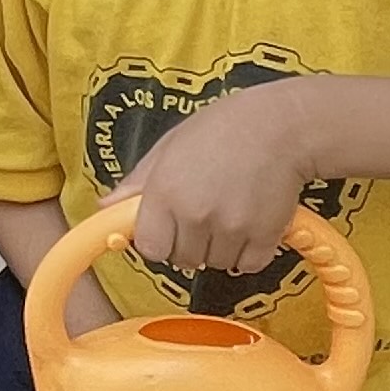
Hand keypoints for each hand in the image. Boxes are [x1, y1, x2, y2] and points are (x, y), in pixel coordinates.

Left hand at [104, 82, 324, 281]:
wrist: (284, 125)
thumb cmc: (225, 127)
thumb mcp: (170, 145)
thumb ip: (138, 182)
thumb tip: (105, 206)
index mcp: (166, 192)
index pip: (149, 248)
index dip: (158, 240)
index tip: (167, 228)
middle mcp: (196, 215)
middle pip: (182, 259)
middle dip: (190, 243)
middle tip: (205, 212)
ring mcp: (231, 228)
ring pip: (216, 264)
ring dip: (220, 247)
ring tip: (231, 210)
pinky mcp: (265, 237)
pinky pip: (248, 265)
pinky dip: (250, 252)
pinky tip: (252, 222)